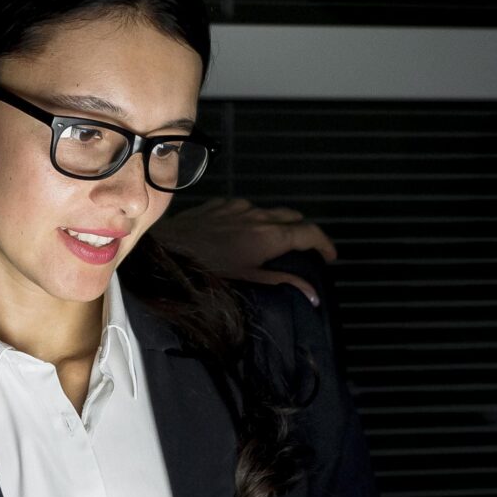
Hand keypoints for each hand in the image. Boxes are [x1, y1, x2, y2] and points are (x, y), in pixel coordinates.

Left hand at [149, 196, 338, 303]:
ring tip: (269, 245)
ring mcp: (240, 206)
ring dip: (276, 225)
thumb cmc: (207, 269)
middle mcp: (259, 215)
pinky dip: (251, 219)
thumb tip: (313, 294)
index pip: (310, 232)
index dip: (325, 244)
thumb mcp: (248, 278)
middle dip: (302, 233)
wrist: (167, 249)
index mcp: (270, 236)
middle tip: (302, 252)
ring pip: (270, 211)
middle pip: (294, 217)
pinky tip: (239, 233)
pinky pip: (246, 208)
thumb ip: (284, 281)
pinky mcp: (222, 202)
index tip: (330, 257)